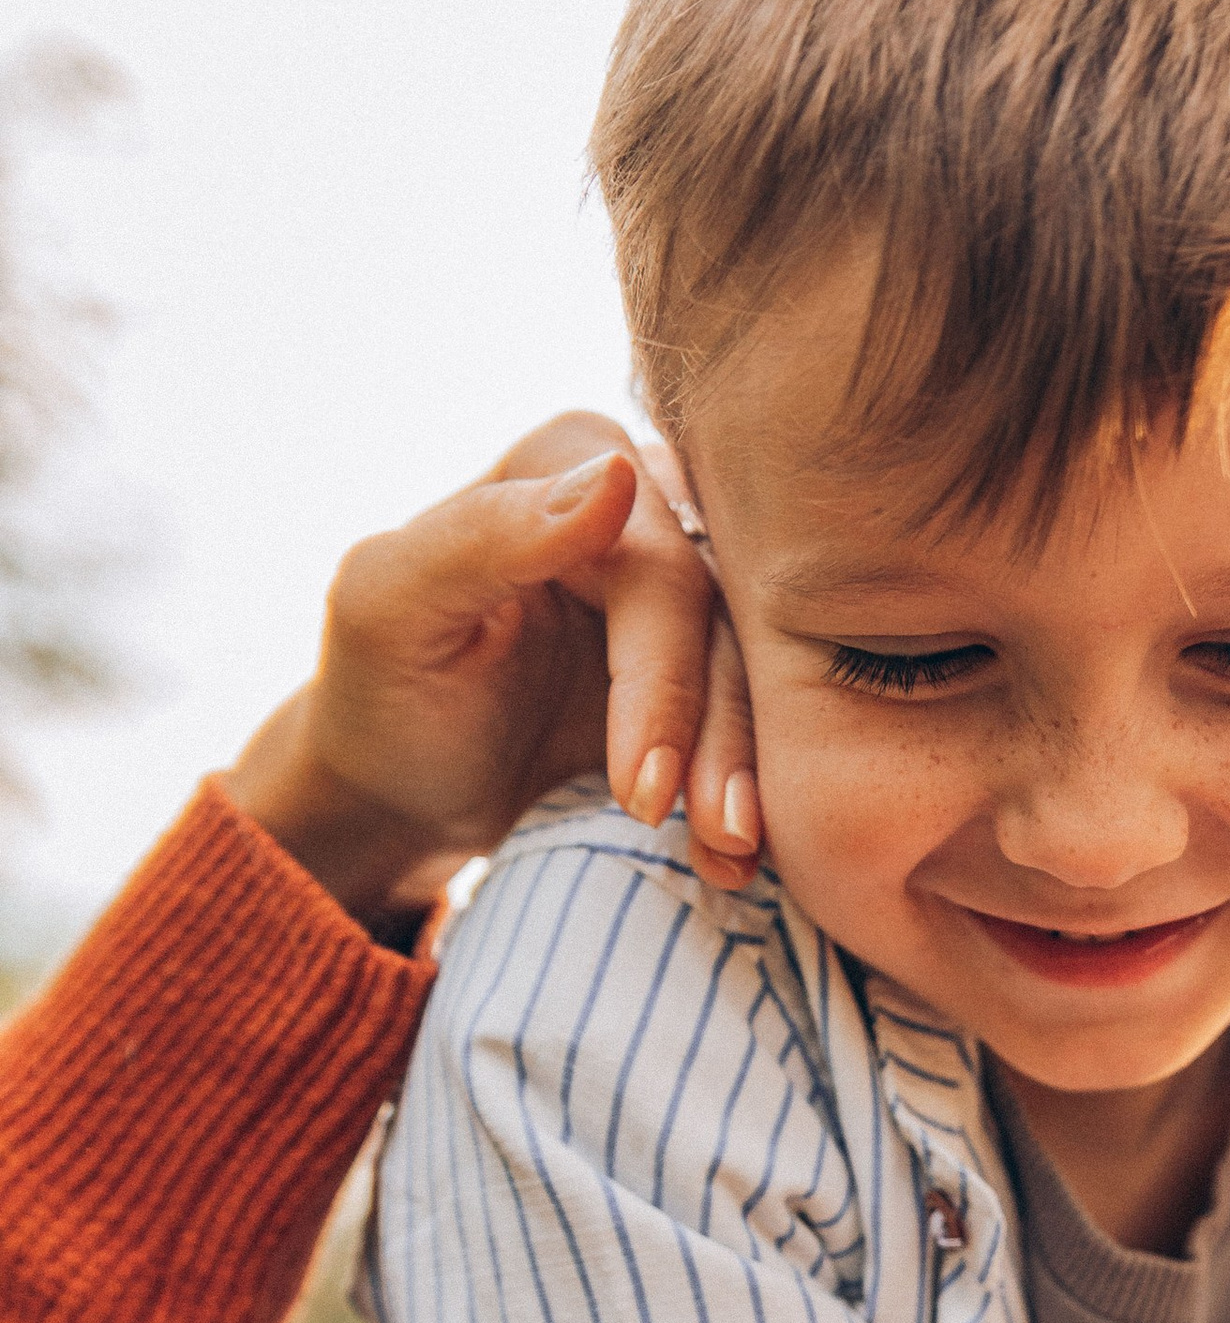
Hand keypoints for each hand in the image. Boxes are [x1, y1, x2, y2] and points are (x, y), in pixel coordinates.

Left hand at [220, 413, 760, 925]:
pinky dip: (751, 790)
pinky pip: (757, 720)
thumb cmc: (379, 692)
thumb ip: (486, 533)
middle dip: (724, 737)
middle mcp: (642, 510)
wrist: (402, 792)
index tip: (644, 793)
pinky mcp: (705, 671)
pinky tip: (736, 860)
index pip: (658, 564)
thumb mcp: (392, 606)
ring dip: (748, 773)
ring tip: (730, 856)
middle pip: (726, 618)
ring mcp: (682, 595)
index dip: (663, 680)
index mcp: (566, 462)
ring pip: (754, 673)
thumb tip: (616, 473)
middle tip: (720, 835)